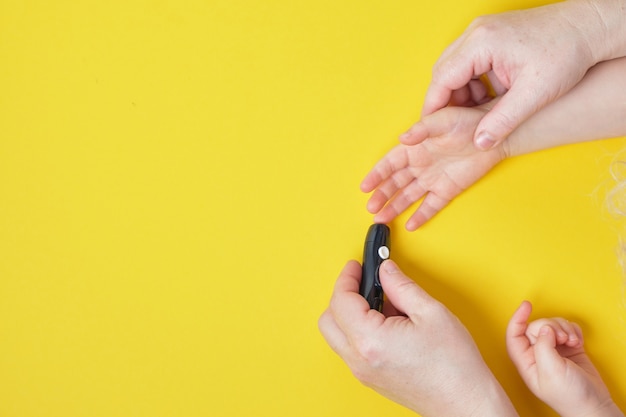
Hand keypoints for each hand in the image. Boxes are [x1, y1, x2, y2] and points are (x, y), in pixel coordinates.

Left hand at [319, 260, 517, 416]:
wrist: (464, 402)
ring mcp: (362, 372)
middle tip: (363, 281)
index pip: (341, 301)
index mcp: (370, 340)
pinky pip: (351, 349)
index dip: (347, 279)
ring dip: (349, 314)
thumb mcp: (431, 312)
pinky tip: (386, 322)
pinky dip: (358, 330)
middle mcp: (359, 359)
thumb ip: (401, 286)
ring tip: (381, 303)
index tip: (357, 267)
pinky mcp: (370, 379)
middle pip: (329, 320)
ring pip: (337, 336)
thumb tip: (386, 271)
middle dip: (342, 296)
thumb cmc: (454, 365)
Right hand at [361, 105, 504, 230]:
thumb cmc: (466, 122)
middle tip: (371, 208)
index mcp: (415, 148)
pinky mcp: (448, 189)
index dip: (376, 175)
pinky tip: (410, 225)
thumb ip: (421, 130)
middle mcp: (420, 165)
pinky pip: (431, 205)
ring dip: (395, 207)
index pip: (389, 164)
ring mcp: (433, 178)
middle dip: (382, 196)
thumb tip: (402, 138)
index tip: (365, 186)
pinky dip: (421, 215)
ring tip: (381, 219)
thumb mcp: (442, 120)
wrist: (492, 135)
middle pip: (395, 183)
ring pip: (409, 196)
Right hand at [420, 1, 605, 150]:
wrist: (588, 27)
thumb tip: (480, 144)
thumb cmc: (567, 53)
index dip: (434, 107)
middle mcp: (476, 33)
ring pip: (454, 68)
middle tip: (455, 126)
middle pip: (443, 72)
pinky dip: (472, 83)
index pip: (442, 79)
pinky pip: (467, 63)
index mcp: (481, 43)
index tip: (431, 129)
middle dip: (447, 101)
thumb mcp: (535, 94)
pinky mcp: (489, 36)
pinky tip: (489, 99)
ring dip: (460, 93)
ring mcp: (481, 32)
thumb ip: (503, 121)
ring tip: (478, 114)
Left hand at [506, 301, 622, 416]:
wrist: (593, 405)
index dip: (518, 318)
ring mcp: (553, 350)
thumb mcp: (551, 370)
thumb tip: (544, 328)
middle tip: (563, 338)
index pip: (514, 334)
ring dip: (565, 329)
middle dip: (551, 327)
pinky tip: (578, 341)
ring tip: (572, 341)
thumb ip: (543, 346)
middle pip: (536, 327)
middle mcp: (537, 354)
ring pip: (552, 325)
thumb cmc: (569, 396)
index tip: (526, 305)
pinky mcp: (568, 348)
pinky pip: (567, 329)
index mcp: (526, 361)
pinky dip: (574, 331)